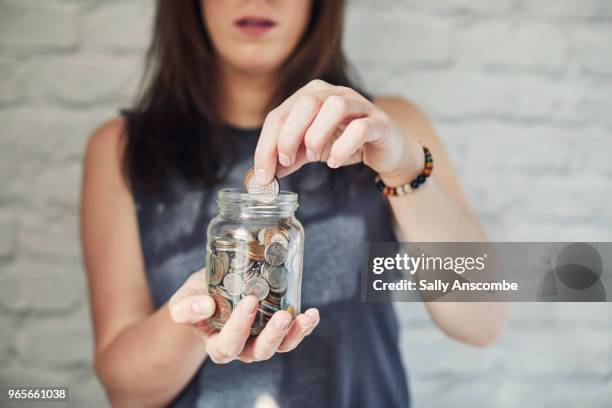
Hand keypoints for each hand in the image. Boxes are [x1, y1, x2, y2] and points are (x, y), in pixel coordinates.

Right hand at [169, 269, 319, 362]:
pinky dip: (304, 326)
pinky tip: (312, 313)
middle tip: (282, 315)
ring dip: (295, 333)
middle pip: (259, 352)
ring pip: (280, 346)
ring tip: (306, 317)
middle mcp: (242, 348)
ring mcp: (261, 339)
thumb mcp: (182, 300)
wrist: (211, 292)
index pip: (228, 344)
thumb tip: (206, 305)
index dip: (239, 327)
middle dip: (273, 335)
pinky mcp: (277, 329)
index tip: (250, 301)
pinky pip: (293, 334)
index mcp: (217, 344)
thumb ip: (187, 307)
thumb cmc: (196, 297)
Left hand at [254, 79, 423, 186]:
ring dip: (316, 136)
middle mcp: (334, 93)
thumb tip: (264, 174)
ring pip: (334, 107)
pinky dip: (343, 147)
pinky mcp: (379, 122)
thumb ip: (289, 157)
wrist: (387, 150)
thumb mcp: (311, 150)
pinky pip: (360, 128)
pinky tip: (335, 161)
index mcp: (312, 95)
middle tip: (286, 161)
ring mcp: (359, 105)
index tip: (262, 175)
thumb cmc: (346, 144)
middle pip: (305, 104)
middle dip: (288, 136)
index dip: (266, 145)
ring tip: (313, 156)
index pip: (279, 114)